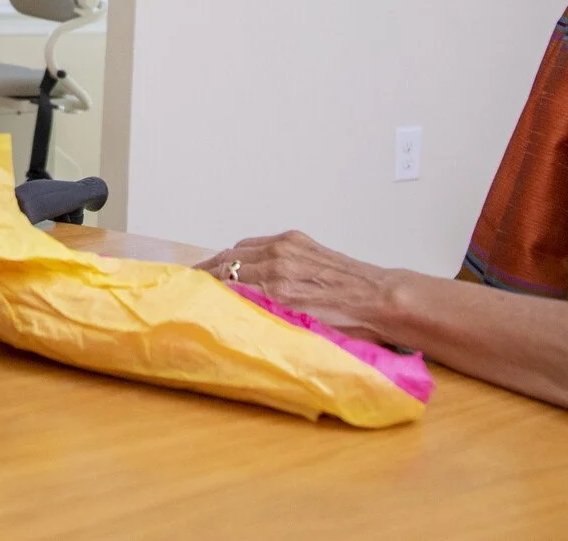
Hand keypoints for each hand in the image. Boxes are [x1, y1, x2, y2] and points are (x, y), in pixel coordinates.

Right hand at [196, 230, 398, 342]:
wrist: (378, 299)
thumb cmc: (346, 324)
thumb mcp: (301, 329)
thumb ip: (267, 318)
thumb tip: (238, 316)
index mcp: (276, 291)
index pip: (225, 285)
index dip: (204, 290)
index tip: (189, 296)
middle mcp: (277, 264)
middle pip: (225, 263)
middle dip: (205, 273)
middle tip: (190, 284)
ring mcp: (286, 247)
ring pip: (237, 249)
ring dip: (221, 261)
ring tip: (208, 273)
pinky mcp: (295, 239)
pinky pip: (256, 243)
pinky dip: (241, 251)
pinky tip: (237, 262)